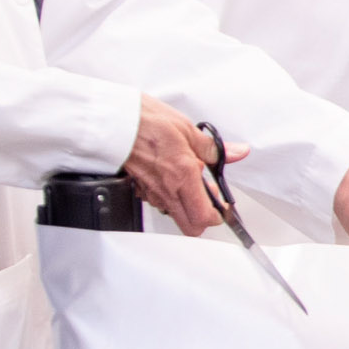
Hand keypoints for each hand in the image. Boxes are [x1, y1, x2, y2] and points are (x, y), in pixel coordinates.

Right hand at [122, 97, 221, 236]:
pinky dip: (169, 195)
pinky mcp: (139, 189)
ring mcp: (150, 192)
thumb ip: (213, 148)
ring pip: (174, 214)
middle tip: (209, 197)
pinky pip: (159, 201)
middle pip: (190, 227)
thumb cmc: (145, 122)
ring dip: (186, 205)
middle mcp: (166, 190)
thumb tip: (235, 152)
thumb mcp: (187, 129)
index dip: (218, 215)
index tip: (223, 204)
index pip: (204, 217)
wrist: (112, 121)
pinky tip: (172, 176)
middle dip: (203, 217)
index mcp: (182, 176)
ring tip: (190, 182)